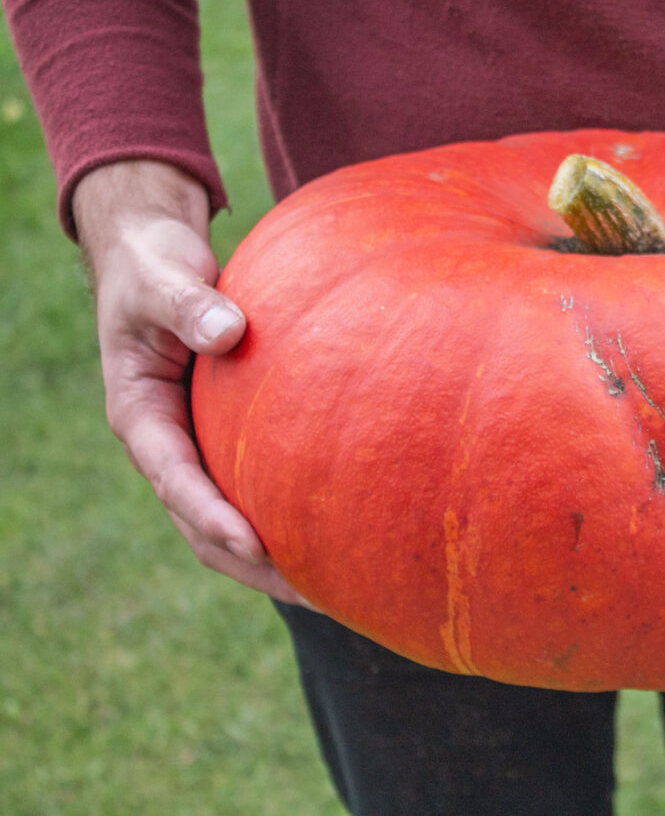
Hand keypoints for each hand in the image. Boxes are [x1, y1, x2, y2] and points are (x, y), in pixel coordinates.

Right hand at [73, 160, 308, 605]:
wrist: (158, 258)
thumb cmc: (156, 265)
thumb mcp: (163, 278)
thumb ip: (188, 304)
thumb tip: (230, 333)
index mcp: (140, 414)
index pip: (173, 479)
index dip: (210, 516)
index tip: (253, 544)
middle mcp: (168, 443)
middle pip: (201, 524)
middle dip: (251, 562)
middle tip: (312, 592)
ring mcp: (196, 446)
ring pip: (228, 519)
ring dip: (271, 557)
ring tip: (334, 588)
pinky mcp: (225, 438)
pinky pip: (253, 488)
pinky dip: (286, 514)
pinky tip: (339, 534)